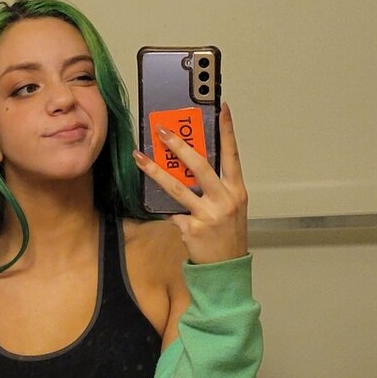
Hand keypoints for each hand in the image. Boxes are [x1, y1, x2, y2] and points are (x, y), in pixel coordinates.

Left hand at [135, 102, 247, 262]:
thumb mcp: (230, 206)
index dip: (227, 131)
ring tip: (139, 158)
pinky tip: (156, 204)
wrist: (226, 268)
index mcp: (237, 190)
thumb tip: (189, 165)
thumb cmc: (227, 234)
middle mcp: (225, 200)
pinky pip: (172, 211)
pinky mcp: (192, 228)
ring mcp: (208, 214)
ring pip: (177, 188)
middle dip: (179, 146)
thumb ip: (215, 187)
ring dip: (155, 171)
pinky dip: (164, 208)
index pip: (232, 154)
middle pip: (200, 166)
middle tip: (162, 131)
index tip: (221, 108)